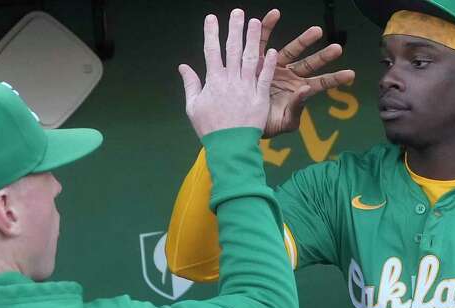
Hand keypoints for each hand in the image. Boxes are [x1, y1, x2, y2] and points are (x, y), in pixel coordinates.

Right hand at [179, 9, 277, 138]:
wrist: (229, 146)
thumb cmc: (209, 128)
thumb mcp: (193, 107)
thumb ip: (190, 84)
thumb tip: (183, 66)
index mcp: (213, 81)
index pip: (211, 51)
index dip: (211, 32)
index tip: (211, 18)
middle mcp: (231, 80)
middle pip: (233, 49)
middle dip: (235, 28)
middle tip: (238, 12)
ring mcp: (247, 87)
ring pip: (251, 58)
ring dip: (253, 39)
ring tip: (255, 21)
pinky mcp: (260, 97)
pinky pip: (265, 77)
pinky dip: (269, 64)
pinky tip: (272, 50)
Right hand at [257, 9, 355, 137]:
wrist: (240, 121)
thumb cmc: (264, 125)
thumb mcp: (284, 122)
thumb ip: (296, 108)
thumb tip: (306, 90)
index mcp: (298, 91)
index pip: (319, 84)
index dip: (334, 79)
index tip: (350, 75)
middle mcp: (289, 76)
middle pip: (309, 64)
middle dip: (323, 56)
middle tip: (337, 48)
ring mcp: (275, 66)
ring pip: (291, 50)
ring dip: (304, 40)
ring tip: (317, 31)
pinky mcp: (259, 60)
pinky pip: (263, 42)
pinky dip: (267, 27)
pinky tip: (273, 14)